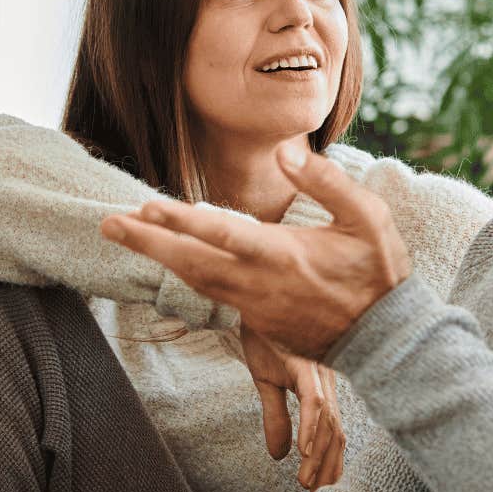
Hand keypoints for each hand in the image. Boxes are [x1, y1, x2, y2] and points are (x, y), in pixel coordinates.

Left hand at [100, 144, 410, 359]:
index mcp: (284, 255)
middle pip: (191, 262)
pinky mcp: (256, 321)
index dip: (182, 221)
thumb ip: (328, 182)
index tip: (148, 205)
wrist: (385, 339)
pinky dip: (182, 274)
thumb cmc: (379, 272)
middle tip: (107, 223)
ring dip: (156, 258)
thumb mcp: (368, 218)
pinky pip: (210, 294)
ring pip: (194, 280)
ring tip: (124, 234)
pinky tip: (164, 259)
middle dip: (146, 243)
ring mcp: (255, 306)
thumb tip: (285, 152)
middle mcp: (260, 283)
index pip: (223, 234)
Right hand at [237, 324, 344, 490]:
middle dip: (328, 466)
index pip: (334, 432)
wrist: (253, 301)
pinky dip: (311, 427)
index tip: (322, 488)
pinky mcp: (303, 364)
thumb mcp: (266, 384)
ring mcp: (317, 372)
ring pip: (326, 422)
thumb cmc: (264, 338)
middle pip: (336, 432)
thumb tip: (277, 456)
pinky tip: (304, 449)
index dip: (331, 461)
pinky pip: (312, 400)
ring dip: (318, 455)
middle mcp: (326, 381)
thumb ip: (276, 418)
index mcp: (320, 387)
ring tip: (307, 481)